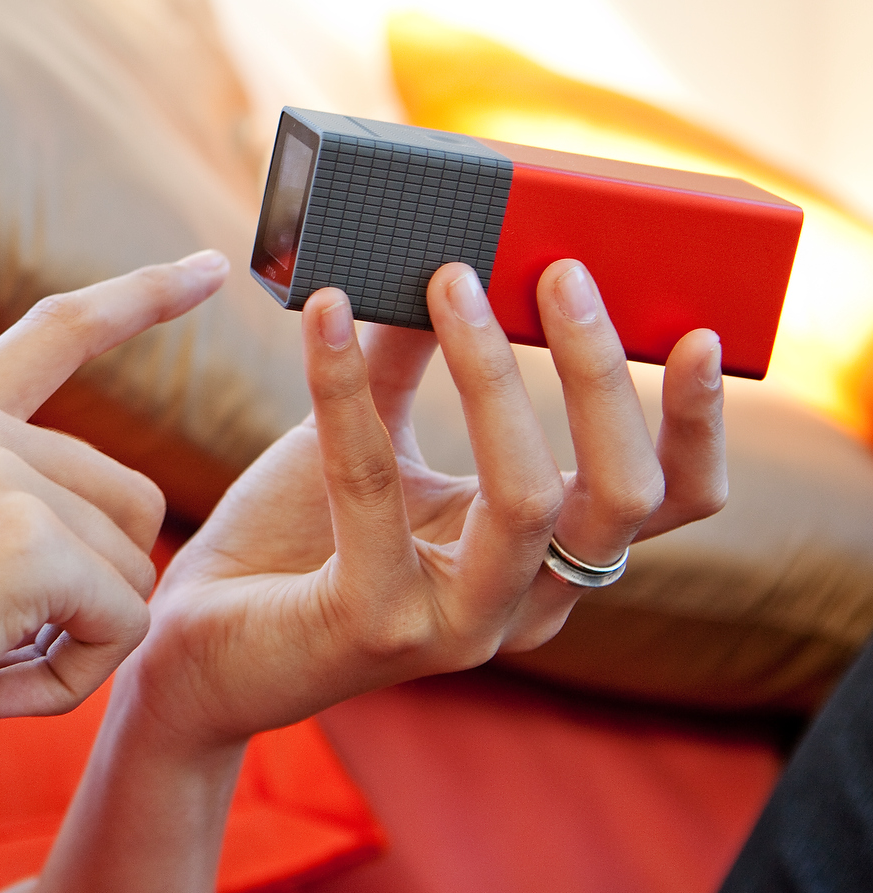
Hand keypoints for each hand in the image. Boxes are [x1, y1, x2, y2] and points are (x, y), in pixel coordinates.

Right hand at [0, 253, 230, 892]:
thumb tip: (114, 556)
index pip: (55, 335)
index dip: (139, 300)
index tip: (208, 265)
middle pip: (129, 505)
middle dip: (90, 598)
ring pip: (133, 571)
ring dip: (74, 649)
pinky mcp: (24, 538)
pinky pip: (123, 625)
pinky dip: (71, 686)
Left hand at [129, 258, 726, 751]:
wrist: (196, 641)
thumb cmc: (291, 538)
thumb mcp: (368, 435)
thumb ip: (412, 357)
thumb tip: (450, 251)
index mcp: (543, 556)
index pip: (666, 501)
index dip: (695, 424)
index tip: (697, 332)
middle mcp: (522, 602)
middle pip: (621, 494)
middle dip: (598, 372)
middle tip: (560, 270)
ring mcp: (457, 626)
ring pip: (527, 498)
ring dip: (493, 373)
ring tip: (449, 279)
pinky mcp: (376, 627)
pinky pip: (375, 489)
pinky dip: (347, 387)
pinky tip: (327, 314)